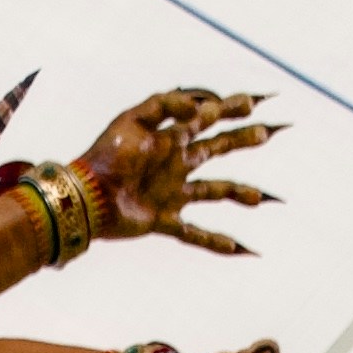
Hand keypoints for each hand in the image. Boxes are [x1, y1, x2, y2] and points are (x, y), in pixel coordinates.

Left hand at [78, 85, 276, 250]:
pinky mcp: (163, 220)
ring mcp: (171, 192)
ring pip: (213, 191)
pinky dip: (215, 241)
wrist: (85, 196)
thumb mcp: (133, 119)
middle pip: (217, 149)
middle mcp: (175, 163)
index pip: (207, 118)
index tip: (252, 104)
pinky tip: (237, 248)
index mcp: (170, 136)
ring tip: (258, 198)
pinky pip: (193, 233)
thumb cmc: (107, 154)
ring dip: (237, 193)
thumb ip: (166, 105)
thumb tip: (200, 110)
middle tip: (267, 134)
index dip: (229, 109)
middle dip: (242, 140)